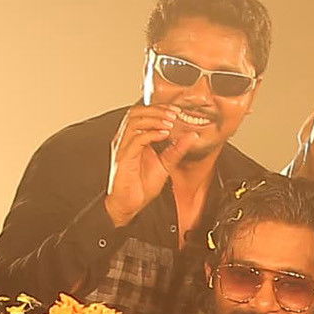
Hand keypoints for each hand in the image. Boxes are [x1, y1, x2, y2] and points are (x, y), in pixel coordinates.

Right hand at [104, 104, 183, 222]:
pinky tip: (163, 135)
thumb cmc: (141, 186)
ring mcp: (123, 147)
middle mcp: (126, 140)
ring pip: (135, 122)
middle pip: (136, 113)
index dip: (159, 109)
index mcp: (133, 139)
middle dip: (157, 110)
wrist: (130, 204)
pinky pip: (136, 140)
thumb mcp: (165, 164)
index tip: (176, 111)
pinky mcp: (123, 158)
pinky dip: (151, 134)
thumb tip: (191, 136)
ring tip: (170, 122)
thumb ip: (177, 149)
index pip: (143, 114)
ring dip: (154, 119)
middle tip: (174, 114)